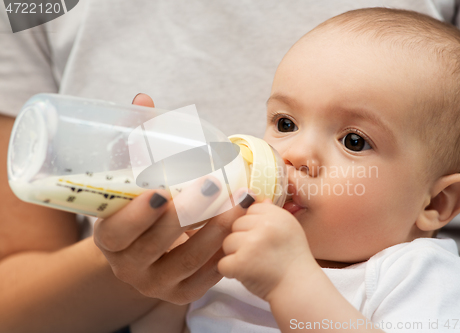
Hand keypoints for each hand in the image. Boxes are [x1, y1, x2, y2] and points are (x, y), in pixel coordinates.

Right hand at [94, 93, 251, 303]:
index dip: (137, 215)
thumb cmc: (140, 204)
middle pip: (154, 247)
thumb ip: (136, 140)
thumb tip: (143, 100)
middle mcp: (127, 266)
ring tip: (237, 205)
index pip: (116, 231)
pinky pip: (205, 278)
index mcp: (108, 238)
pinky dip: (223, 253)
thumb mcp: (131, 175)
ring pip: (186, 263)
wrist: (146, 247)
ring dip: (214, 233)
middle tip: (212, 186)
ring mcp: (155, 283)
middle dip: (185, 217)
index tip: (161, 191)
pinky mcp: (181, 292)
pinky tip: (240, 228)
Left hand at [218, 200, 315, 300]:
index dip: (252, 225)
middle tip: (258, 254)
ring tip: (253, 264)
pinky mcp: (240, 263)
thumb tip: (250, 196)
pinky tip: (246, 274)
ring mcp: (252, 244)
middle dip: (242, 240)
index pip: (249, 209)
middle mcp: (265, 226)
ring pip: (227, 242)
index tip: (263, 239)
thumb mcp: (289, 228)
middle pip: (235, 225)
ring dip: (235, 255)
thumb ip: (270, 213)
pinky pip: (223, 263)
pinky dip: (231, 271)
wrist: (299, 288)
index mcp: (276, 215)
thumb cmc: (292, 260)